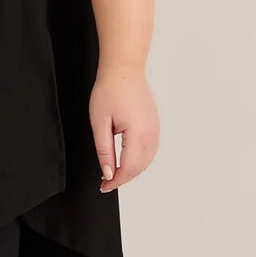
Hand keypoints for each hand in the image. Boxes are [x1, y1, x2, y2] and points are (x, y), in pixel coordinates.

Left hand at [89, 66, 160, 192]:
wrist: (123, 69)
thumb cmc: (110, 90)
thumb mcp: (100, 123)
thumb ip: (104, 150)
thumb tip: (108, 172)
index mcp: (138, 133)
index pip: (129, 167)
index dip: (116, 181)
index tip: (104, 186)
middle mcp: (151, 133)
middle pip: (140, 167)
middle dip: (124, 178)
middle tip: (106, 182)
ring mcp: (156, 128)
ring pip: (148, 160)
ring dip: (133, 170)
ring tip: (115, 173)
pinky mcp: (155, 124)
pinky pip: (151, 149)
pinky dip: (140, 160)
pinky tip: (127, 160)